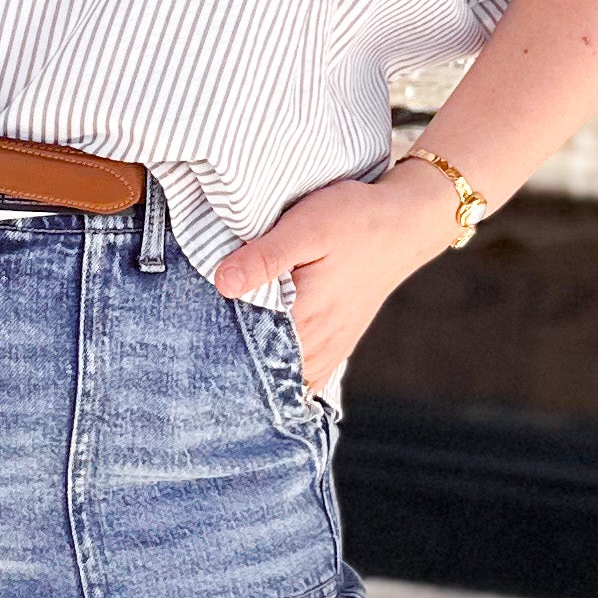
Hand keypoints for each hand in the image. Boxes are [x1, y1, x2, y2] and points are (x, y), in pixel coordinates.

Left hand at [213, 162, 463, 387]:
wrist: (407, 222)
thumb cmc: (356, 219)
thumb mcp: (306, 227)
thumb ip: (264, 257)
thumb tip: (222, 283)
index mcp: (305, 317)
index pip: (248, 352)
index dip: (215, 347)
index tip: (190, 339)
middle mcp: (318, 344)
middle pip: (263, 371)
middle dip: (230, 364)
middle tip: (196, 351)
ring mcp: (331, 348)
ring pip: (284, 378)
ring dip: (256, 370)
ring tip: (221, 355)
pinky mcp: (338, 343)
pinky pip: (305, 375)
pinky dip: (282, 372)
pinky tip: (261, 359)